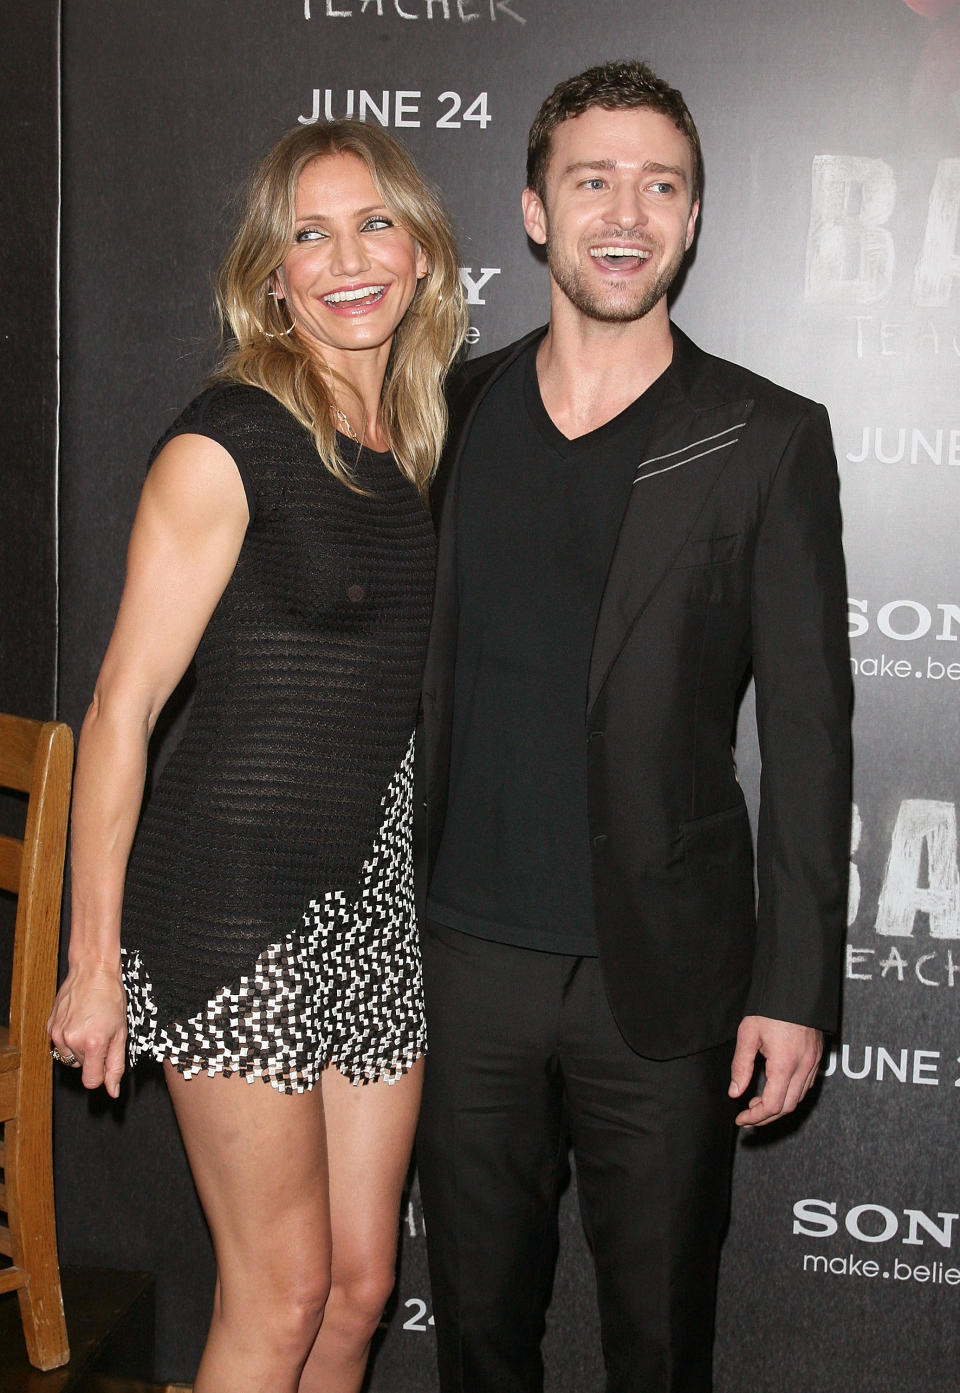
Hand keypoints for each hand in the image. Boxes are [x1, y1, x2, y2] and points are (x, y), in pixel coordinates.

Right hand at [47, 961, 126, 1098]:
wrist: (92, 971)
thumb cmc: (111, 998)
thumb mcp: (121, 1032)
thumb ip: (116, 1064)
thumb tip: (112, 1090)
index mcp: (92, 1044)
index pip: (91, 1082)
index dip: (101, 1075)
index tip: (106, 1060)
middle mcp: (71, 1041)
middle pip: (83, 1068)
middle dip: (93, 1056)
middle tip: (102, 1032)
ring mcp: (58, 1034)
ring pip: (71, 1058)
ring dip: (80, 1049)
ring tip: (91, 1026)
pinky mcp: (50, 1027)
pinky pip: (61, 1045)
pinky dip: (70, 1039)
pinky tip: (79, 1021)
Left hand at [728, 1015, 821, 1126]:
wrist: (795, 988)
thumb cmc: (770, 1008)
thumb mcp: (748, 1035)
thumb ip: (740, 1067)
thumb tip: (735, 1093)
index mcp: (785, 1064)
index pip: (772, 1105)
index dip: (755, 1117)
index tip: (741, 1119)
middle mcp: (804, 1067)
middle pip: (788, 1107)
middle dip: (766, 1117)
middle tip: (748, 1116)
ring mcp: (814, 1063)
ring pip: (799, 1098)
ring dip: (779, 1106)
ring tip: (758, 1103)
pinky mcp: (818, 1057)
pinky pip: (807, 1085)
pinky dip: (791, 1094)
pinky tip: (776, 1088)